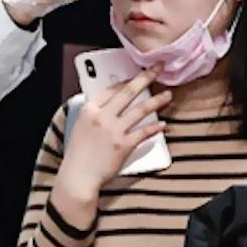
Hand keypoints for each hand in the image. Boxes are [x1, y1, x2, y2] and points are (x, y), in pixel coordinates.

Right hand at [55, 69, 170, 201]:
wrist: (78, 177)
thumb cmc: (78, 156)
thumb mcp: (81, 128)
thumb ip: (95, 115)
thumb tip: (110, 108)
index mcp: (89, 110)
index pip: (110, 89)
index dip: (126, 81)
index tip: (136, 76)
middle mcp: (102, 117)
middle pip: (127, 92)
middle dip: (145, 78)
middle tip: (157, 70)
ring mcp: (114, 130)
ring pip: (140, 110)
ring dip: (156, 101)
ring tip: (167, 95)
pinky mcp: (124, 145)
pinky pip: (144, 132)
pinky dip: (155, 128)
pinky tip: (163, 124)